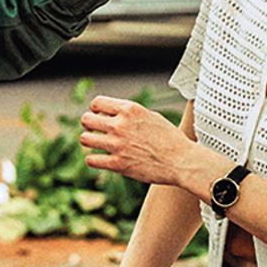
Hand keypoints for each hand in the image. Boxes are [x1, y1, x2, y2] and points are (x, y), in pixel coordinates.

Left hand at [81, 96, 213, 186]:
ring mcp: (118, 145)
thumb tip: (114, 114)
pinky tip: (101, 159)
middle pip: (86, 119)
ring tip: (97, 144)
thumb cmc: (170, 139)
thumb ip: (130, 114)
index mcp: (129, 109)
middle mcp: (121, 125)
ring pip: (85, 139)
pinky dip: (94, 160)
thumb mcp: (151, 116)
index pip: (96, 103)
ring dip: (89, 141)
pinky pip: (92, 160)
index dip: (95, 110)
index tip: (99, 116)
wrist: (181, 161)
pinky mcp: (118, 164)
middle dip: (88, 125)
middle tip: (94, 131)